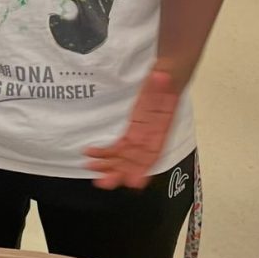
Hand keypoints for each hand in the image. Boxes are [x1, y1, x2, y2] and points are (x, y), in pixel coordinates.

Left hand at [84, 67, 179, 189]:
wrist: (166, 75)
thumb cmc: (167, 78)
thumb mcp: (165, 77)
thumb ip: (162, 79)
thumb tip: (161, 76)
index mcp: (161, 125)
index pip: (153, 151)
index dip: (144, 167)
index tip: (134, 182)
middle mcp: (151, 134)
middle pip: (136, 159)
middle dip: (121, 172)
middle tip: (104, 182)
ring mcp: (140, 134)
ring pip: (125, 156)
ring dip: (109, 165)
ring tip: (91, 168)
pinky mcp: (132, 131)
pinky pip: (119, 146)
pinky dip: (105, 153)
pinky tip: (91, 154)